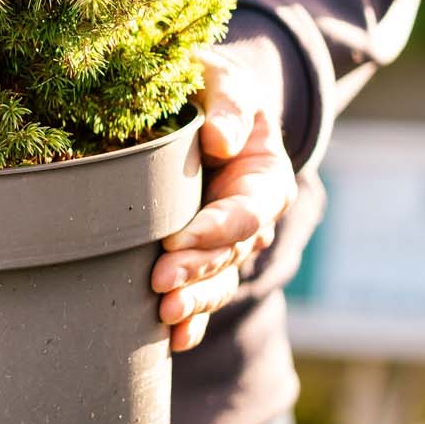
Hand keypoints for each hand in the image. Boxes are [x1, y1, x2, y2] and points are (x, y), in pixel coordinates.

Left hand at [154, 45, 298, 351]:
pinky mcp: (204, 255)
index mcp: (264, 179)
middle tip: (160, 285)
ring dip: (194, 302)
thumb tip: (221, 141)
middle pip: (230, 255)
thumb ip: (228, 103)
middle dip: (197, 273)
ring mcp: (229, 243)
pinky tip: (174, 342)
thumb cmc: (212, 88)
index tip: (177, 238)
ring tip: (164, 316)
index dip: (215, 229)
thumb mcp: (225, 80)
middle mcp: (252, 219)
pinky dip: (192, 320)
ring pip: (219, 281)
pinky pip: (204, 294)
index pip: (245, 213)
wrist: (203, 106)